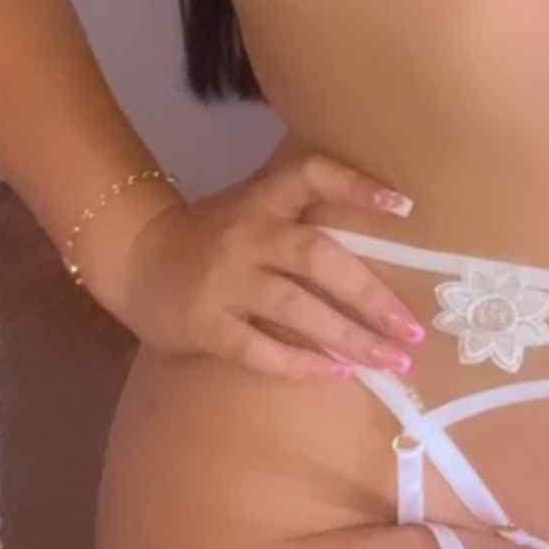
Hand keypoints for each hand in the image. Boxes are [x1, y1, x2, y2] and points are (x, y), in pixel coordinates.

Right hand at [112, 139, 425, 381]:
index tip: (405, 208)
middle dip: (371, 296)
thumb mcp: (251, 208)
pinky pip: (260, 349)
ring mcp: (224, 281)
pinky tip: (337, 373)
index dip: (356, 185)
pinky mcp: (205, 324)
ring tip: (391, 362)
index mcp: (262, 200)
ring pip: (296, 310)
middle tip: (412, 330)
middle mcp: (247, 235)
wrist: (136, 258)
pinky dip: (301, 364)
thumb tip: (382, 236)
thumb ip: (300, 215)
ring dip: (350, 338)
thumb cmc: (212, 236)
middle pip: (318, 258)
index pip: (311, 175)